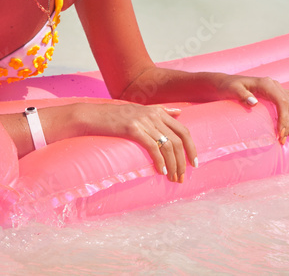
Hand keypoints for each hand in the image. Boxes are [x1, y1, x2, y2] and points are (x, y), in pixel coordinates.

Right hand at [73, 102, 196, 183]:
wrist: (93, 116)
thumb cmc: (116, 117)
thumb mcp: (142, 109)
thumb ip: (162, 111)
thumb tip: (180, 112)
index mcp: (159, 111)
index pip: (183, 130)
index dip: (192, 147)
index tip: (194, 163)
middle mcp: (154, 115)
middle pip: (179, 140)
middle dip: (184, 160)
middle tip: (183, 176)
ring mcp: (144, 121)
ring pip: (168, 145)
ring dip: (173, 165)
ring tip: (173, 178)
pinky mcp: (133, 129)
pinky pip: (153, 147)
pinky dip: (160, 161)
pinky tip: (162, 171)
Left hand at [215, 75, 288, 145]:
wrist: (226, 84)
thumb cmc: (228, 87)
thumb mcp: (232, 90)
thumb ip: (242, 95)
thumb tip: (254, 102)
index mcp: (266, 84)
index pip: (282, 102)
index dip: (284, 119)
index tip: (279, 134)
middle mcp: (275, 84)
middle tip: (283, 140)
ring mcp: (278, 88)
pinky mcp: (278, 92)